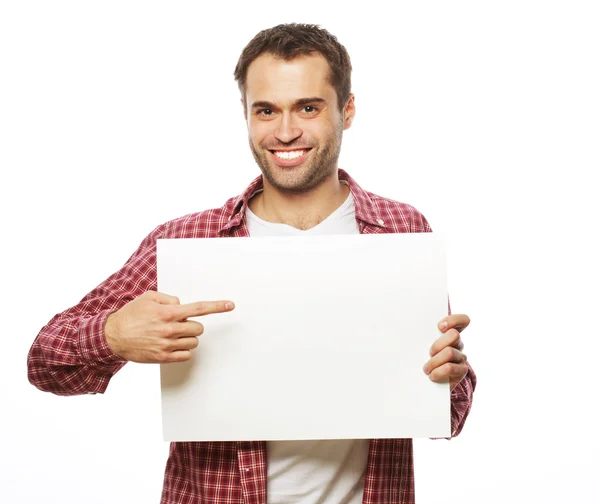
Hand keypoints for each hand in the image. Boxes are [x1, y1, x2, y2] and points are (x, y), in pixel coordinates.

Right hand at [104, 290, 234, 362]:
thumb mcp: (148, 298)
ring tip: (171, 335)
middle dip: (192, 325)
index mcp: (168, 312)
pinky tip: (172, 345)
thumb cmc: (131, 315)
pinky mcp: (163, 357)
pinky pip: (186, 355)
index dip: (217, 306)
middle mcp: (170, 329)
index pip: (199, 308)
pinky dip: (183, 350)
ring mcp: (167, 344)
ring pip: (194, 342)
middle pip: (198, 328)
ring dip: (187, 338)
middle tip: (178, 324)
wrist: (113, 336)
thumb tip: (181, 305)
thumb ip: (169, 299)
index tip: (230, 305)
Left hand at [423, 314, 469, 390]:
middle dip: (438, 344)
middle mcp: (457, 343)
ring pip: (450, 352)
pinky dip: (438, 372)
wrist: (425, 383)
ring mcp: (461, 356)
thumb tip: (403, 327)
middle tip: (429, 353)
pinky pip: (450, 367)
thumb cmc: (421, 359)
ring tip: (426, 369)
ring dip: (434, 361)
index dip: (454, 320)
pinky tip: (432, 375)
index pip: (462, 320)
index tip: (439, 326)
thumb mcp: (420, 345)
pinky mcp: (461, 370)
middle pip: (454, 335)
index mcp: (448, 333)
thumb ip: (419, 335)